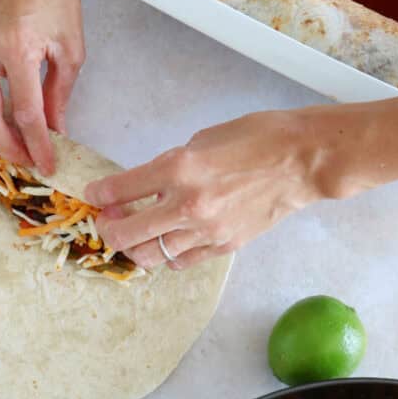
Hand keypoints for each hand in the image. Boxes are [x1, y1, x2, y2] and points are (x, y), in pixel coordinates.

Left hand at [85, 108, 368, 269]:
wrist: (302, 161)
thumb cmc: (257, 137)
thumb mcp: (203, 140)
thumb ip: (172, 165)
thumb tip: (148, 183)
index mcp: (179, 168)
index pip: (119, 189)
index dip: (98, 193)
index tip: (94, 194)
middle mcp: (187, 205)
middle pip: (126, 234)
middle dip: (107, 227)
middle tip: (108, 218)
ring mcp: (206, 231)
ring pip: (150, 256)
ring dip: (135, 246)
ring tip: (136, 232)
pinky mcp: (223, 246)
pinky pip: (181, 261)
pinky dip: (168, 253)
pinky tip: (169, 239)